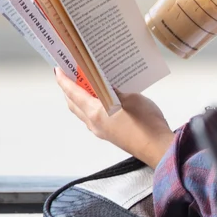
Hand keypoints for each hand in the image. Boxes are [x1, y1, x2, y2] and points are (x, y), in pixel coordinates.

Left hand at [54, 70, 173, 166]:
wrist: (158, 147)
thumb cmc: (146, 124)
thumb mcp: (131, 97)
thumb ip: (115, 88)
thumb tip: (106, 80)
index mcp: (95, 112)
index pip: (73, 93)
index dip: (64, 80)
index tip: (58, 69)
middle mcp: (94, 123)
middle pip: (73, 104)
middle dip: (69, 89)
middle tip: (70, 74)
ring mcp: (101, 131)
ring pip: (82, 112)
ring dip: (79, 98)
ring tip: (84, 85)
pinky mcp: (110, 135)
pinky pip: (93, 118)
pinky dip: (91, 107)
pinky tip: (102, 100)